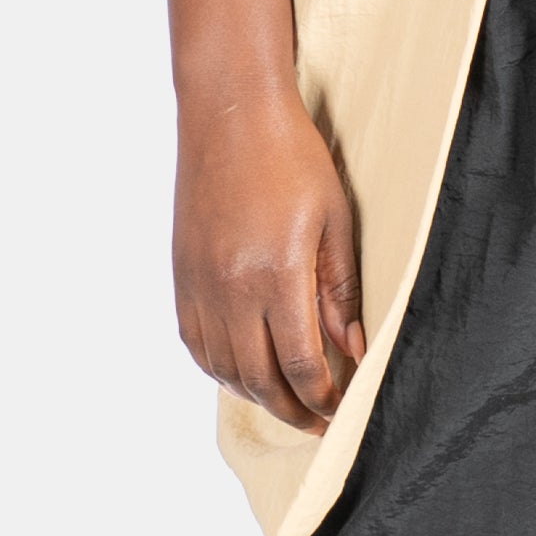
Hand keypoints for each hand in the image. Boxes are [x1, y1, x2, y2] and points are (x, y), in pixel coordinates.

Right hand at [175, 87, 364, 429]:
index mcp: (275, 276)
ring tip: (286, 400)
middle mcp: (230, 289)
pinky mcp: (182, 276)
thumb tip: (353, 348)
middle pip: (259, 379)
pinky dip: (220, 369)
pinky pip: (195, 343)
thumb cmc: (291, 158)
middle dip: (292, 410)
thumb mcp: (334, 221)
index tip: (341, 407)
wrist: (230, 114)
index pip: (299, 365)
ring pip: (223, 369)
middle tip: (318, 421)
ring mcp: (199, 285)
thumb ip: (341, 291)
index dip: (323, 396)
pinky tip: (244, 370)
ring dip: (256, 395)